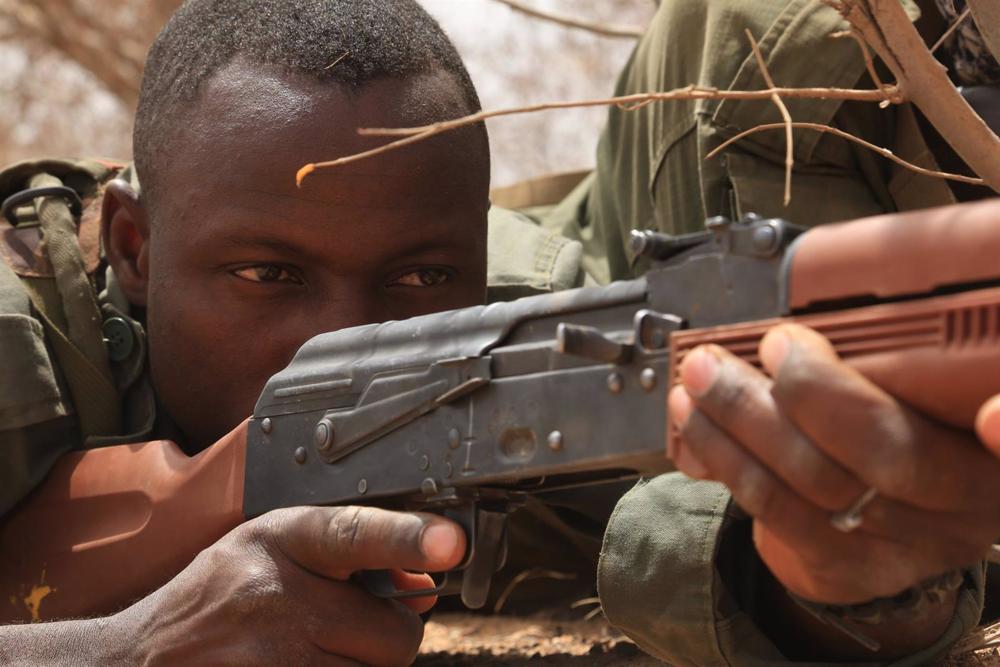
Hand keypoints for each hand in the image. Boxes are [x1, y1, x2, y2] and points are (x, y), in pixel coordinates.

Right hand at [115, 506, 464, 665]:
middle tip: (352, 627)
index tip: (452, 541)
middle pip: (393, 635)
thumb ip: (351, 556)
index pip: (355, 532)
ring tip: (318, 648)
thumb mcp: (274, 550)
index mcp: (280, 541)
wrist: (140, 657)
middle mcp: (275, 597)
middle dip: (388, 636)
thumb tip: (425, 584)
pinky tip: (305, 665)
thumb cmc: (220, 595)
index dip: (408, 537)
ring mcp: (271, 658)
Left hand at [668, 323, 999, 605]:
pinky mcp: (852, 567)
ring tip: (702, 375)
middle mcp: (973, 501)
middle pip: (889, 453)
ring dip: (745, 419)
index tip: (992, 413)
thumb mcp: (936, 381)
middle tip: (767, 344)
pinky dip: (726, 458)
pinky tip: (696, 421)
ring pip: (817, 482)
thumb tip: (842, 285)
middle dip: (809, 392)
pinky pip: (776, 512)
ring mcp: (912, 543)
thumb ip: (909, 349)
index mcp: (999, 447)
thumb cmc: (912, 419)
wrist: (892, 519)